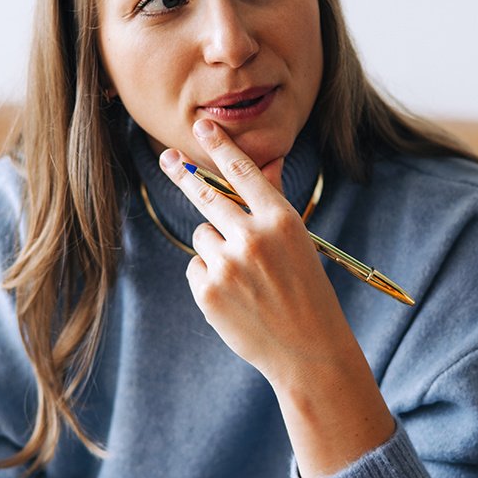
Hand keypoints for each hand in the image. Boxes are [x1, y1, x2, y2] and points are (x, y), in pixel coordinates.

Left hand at [157, 119, 360, 388]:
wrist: (309, 351)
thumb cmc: (308, 292)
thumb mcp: (298, 244)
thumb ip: (273, 206)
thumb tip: (267, 166)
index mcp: (282, 220)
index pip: (243, 172)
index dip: (220, 145)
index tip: (201, 125)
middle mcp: (253, 237)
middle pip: (206, 196)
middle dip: (183, 174)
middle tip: (167, 157)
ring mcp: (228, 264)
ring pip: (202, 235)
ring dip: (215, 247)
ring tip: (245, 275)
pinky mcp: (208, 290)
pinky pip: (196, 265)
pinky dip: (209, 276)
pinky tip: (236, 295)